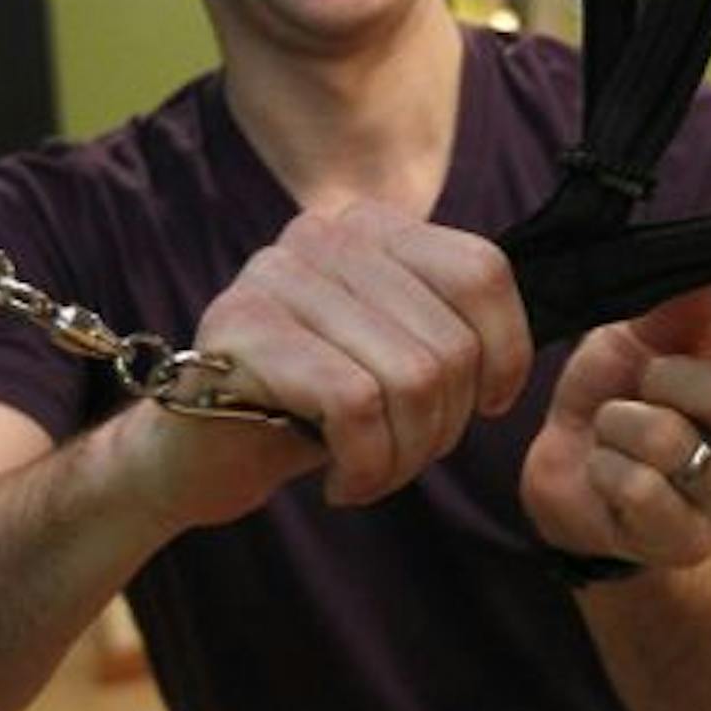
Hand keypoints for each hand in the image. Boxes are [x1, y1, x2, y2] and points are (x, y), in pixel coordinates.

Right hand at [153, 201, 530, 521]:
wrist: (192, 457)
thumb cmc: (308, 411)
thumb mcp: (393, 357)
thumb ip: (447, 331)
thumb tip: (518, 355)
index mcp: (373, 229)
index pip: (481, 271)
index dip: (506, 351)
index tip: (488, 405)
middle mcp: (325, 234)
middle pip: (449, 342)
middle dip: (443, 427)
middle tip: (403, 457)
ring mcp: (277, 274)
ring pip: (410, 379)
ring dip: (405, 456)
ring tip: (371, 472)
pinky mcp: (242, 328)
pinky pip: (354, 404)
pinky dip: (365, 464)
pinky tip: (341, 482)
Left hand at [522, 289, 710, 568]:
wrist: (571, 460)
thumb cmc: (622, 391)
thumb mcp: (645, 332)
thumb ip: (683, 305)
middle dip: (669, 377)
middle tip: (644, 383)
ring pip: (680, 446)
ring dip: (625, 423)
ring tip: (615, 428)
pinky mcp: (688, 543)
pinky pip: (644, 491)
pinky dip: (606, 466)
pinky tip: (605, 469)